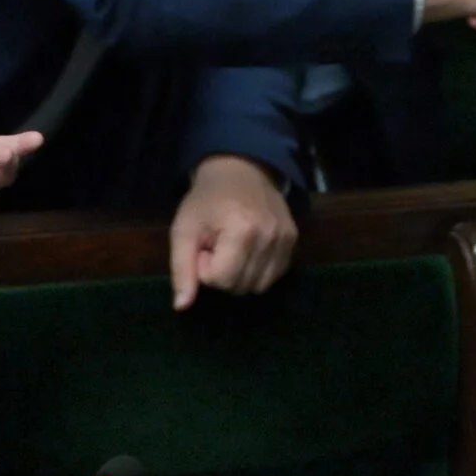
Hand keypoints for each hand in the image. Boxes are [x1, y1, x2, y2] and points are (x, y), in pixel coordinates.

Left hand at [169, 155, 297, 308]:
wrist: (239, 169)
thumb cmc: (207, 200)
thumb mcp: (184, 229)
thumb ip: (182, 268)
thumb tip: (182, 306)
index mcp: (241, 231)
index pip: (220, 280)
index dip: (205, 267)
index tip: (204, 245)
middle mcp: (269, 236)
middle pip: (240, 286)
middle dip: (223, 273)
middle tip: (218, 246)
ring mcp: (285, 238)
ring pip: (259, 286)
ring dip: (241, 275)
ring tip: (233, 249)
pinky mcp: (293, 239)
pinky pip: (275, 275)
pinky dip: (259, 271)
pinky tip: (250, 251)